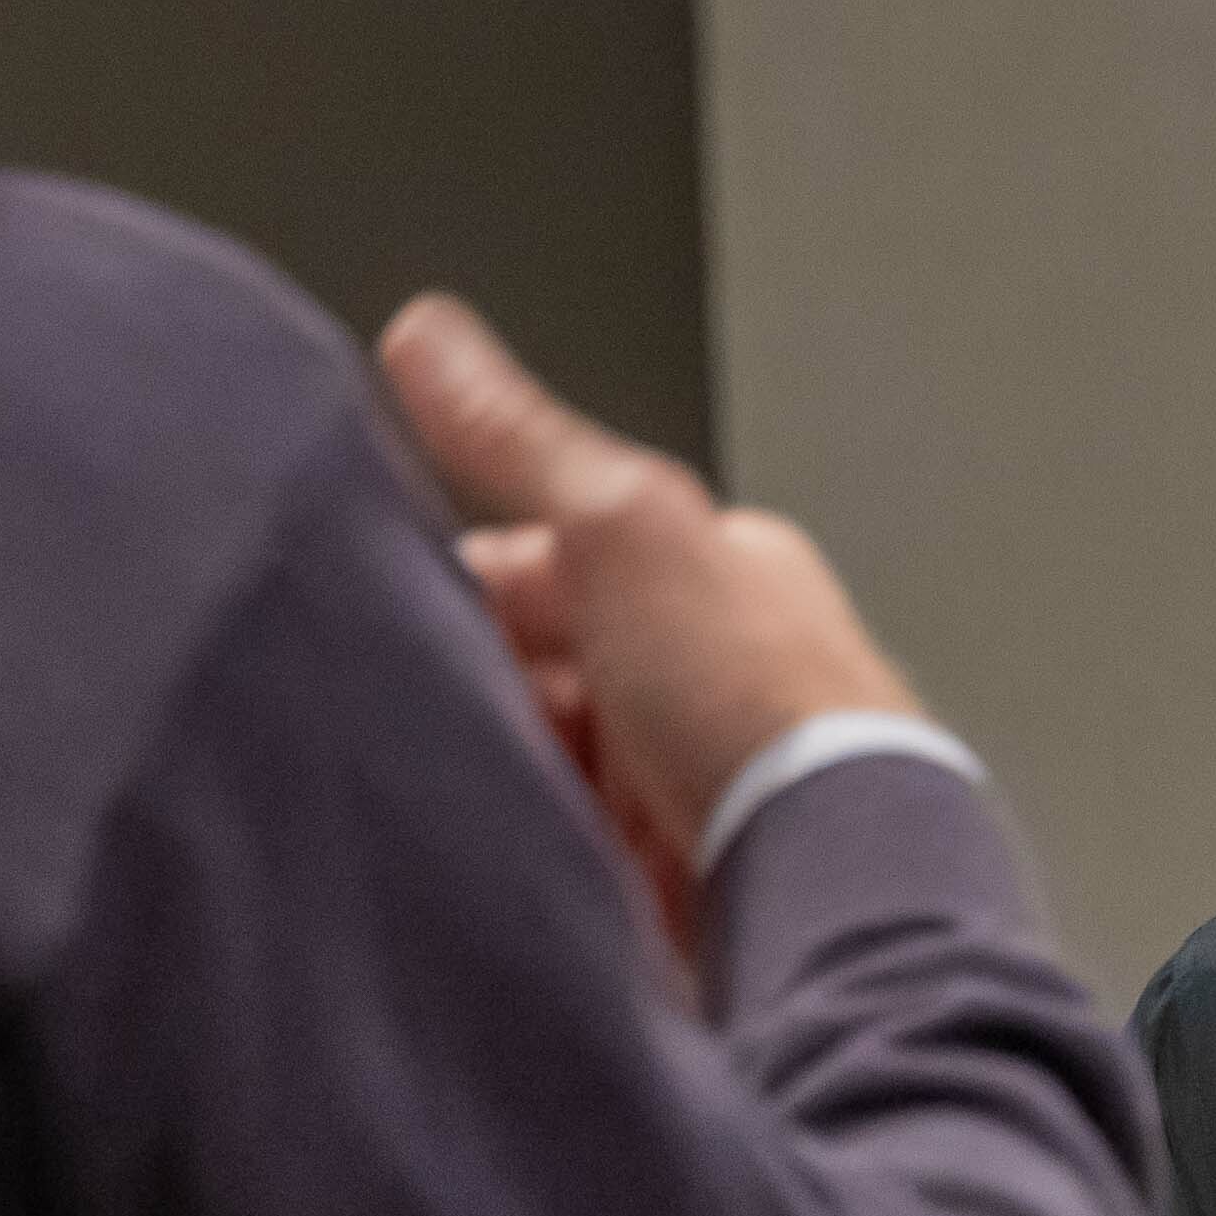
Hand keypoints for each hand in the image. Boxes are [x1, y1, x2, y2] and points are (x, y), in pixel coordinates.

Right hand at [378, 296, 921, 923]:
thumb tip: (430, 335)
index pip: (540, 556)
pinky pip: (557, 840)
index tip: (397, 614)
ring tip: (480, 785)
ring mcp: (683, 775)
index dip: (460, 586)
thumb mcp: (623, 526)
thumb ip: (520, 442)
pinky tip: (508, 848)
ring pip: (533, 756)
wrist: (818, 881)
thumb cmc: (754, 702)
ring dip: (499, 769)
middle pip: (527, 662)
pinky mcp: (664, 872)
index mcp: (704, 568)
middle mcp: (700, 669)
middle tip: (436, 711)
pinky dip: (527, 840)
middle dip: (474, 684)